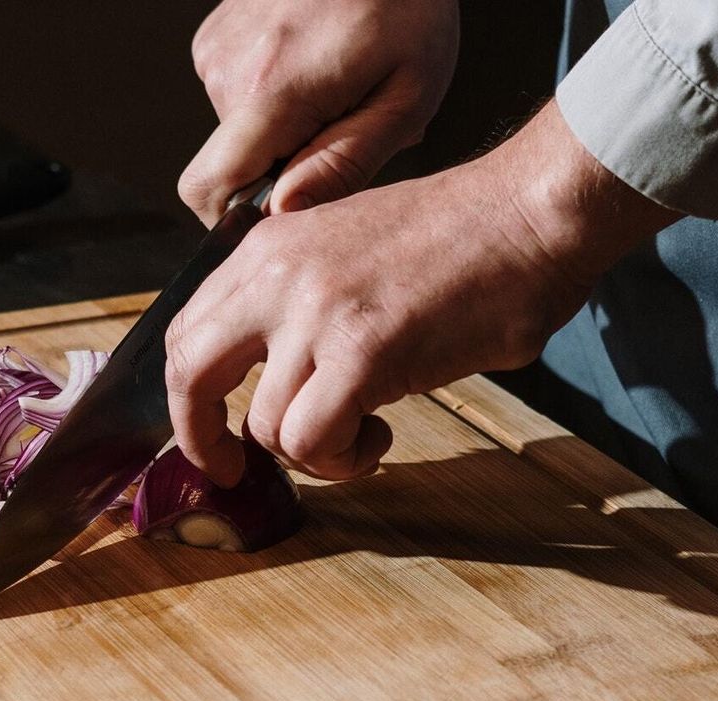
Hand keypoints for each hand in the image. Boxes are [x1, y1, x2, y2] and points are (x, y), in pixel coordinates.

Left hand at [164, 101, 682, 485]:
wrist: (530, 213)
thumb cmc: (461, 237)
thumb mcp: (345, 247)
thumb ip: (295, 298)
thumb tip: (267, 370)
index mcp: (267, 248)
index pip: (187, 331)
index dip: (188, 397)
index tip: (212, 430)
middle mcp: (276, 276)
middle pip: (191, 376)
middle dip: (202, 439)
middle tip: (234, 468)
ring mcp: (315, 314)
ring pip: (266, 427)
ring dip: (314, 450)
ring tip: (363, 431)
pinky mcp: (361, 354)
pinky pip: (313, 441)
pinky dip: (343, 458)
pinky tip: (379, 434)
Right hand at [180, 0, 459, 225]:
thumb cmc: (410, 8)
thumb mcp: (405, 100)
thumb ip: (343, 165)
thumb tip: (284, 213)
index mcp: (272, 91)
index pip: (207, 189)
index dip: (237, 218)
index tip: (284, 210)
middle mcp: (229, 68)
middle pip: (231, 165)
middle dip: (283, 165)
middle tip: (342, 126)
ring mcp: (218, 46)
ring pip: (236, 131)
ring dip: (284, 127)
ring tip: (335, 88)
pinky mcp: (218, 34)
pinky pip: (236, 94)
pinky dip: (274, 95)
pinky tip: (315, 65)